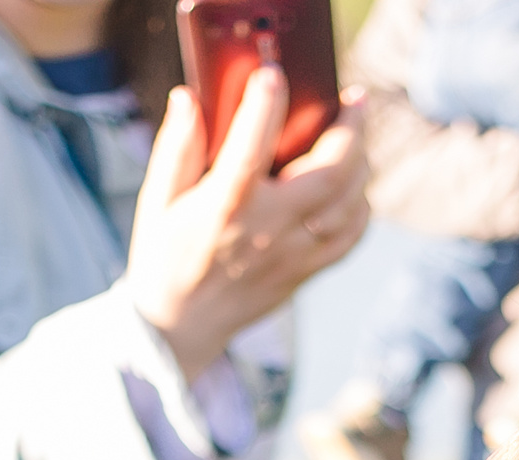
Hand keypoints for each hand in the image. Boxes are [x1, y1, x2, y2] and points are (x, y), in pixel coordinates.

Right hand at [127, 71, 371, 377]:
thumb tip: (189, 99)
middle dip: (350, 131)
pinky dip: (361, 208)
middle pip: (327, 176)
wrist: (179, 327)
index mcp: (224, 208)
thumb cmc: (165, 256)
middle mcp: (265, 231)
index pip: (250, 149)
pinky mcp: (305, 272)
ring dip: (361, 165)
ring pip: (348, 206)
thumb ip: (177, 148)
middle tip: (357, 99)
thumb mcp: (157, 199)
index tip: (273, 73)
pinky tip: (355, 186)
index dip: (265, 106)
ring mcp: (291, 255)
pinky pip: (350, 238)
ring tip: (357, 136)